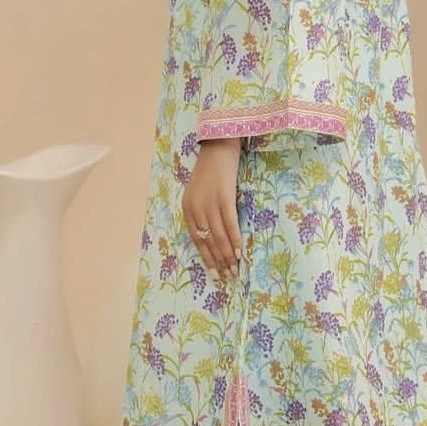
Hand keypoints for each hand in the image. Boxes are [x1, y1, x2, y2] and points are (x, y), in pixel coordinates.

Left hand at [183, 139, 242, 278]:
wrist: (218, 148)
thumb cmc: (211, 171)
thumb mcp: (199, 193)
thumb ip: (202, 213)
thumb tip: (213, 237)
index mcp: (187, 209)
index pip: (197, 240)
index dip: (206, 258)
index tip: (215, 273)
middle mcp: (195, 209)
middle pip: (208, 241)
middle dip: (218, 261)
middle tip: (227, 277)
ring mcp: (209, 203)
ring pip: (218, 236)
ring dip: (227, 255)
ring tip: (235, 269)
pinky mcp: (224, 198)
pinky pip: (229, 224)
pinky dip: (234, 240)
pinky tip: (239, 252)